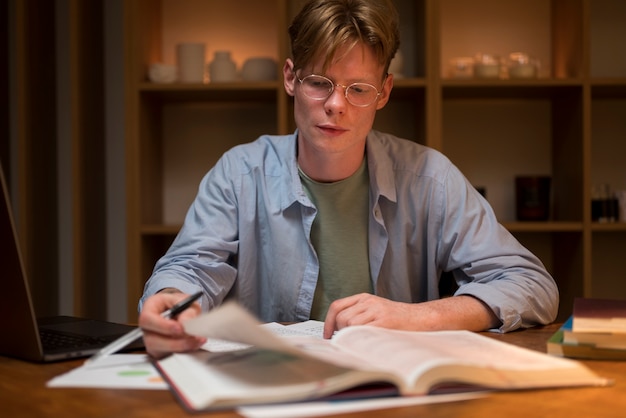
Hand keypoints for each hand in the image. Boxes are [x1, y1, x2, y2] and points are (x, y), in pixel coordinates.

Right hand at [138, 291, 206, 358]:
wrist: (185, 313)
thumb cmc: (182, 305)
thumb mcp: (187, 302)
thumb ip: (187, 311)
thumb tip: (185, 323)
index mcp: (150, 308)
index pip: (147, 319)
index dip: (162, 326)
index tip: (179, 328)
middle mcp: (147, 327)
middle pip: (152, 340)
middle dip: (174, 342)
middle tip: (192, 337)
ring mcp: (152, 341)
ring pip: (160, 351)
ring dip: (181, 347)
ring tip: (197, 340)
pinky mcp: (160, 352)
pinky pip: (168, 356)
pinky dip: (183, 352)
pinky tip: (194, 345)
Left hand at [323, 293, 499, 338]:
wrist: (423, 318)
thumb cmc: (399, 320)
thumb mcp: (376, 312)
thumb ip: (360, 317)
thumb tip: (339, 334)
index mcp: (365, 298)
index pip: (337, 306)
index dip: (328, 322)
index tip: (328, 336)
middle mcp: (369, 301)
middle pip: (341, 317)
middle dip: (338, 332)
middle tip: (345, 343)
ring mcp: (377, 310)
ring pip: (350, 323)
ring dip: (349, 336)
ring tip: (358, 344)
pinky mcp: (385, 320)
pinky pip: (363, 329)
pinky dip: (359, 338)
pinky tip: (364, 344)